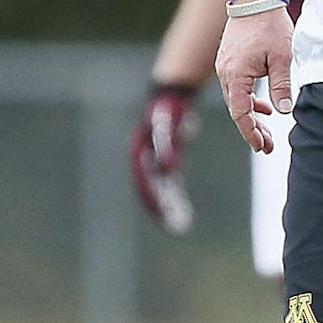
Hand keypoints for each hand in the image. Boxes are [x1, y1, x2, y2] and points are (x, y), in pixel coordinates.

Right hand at [128, 84, 199, 232]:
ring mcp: (152, 161)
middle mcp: (143, 159)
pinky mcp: (163, 162)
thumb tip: (167, 168)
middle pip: (150, 188)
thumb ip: (166, 144)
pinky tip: (182, 215)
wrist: (171, 96)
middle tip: (176, 226)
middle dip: (161, 207)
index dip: (152, 197)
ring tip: (180, 225)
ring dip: (168, 206)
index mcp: (140, 151)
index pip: (144, 180)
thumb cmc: (169, 108)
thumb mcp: (167, 125)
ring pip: (159, 189)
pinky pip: (167, 185)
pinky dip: (173, 198)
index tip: (163, 214)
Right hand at [216, 6, 293, 152]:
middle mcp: (225, 73)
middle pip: (237, 109)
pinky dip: (248, 98)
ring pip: (236, 98)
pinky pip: (237, 86)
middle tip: (268, 146)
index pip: (240, 113)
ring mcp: (225, 66)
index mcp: (235, 75)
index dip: (251, 132)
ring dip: (251, 114)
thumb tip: (283, 111)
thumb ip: (281, 86)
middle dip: (252, 129)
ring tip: (266, 131)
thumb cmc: (270, 26)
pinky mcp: (230, 60)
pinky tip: (263, 105)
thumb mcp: (281, 58)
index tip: (262, 146)